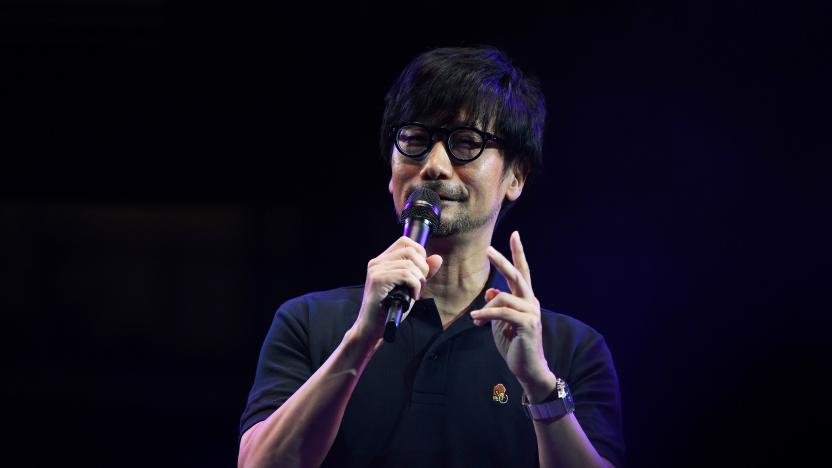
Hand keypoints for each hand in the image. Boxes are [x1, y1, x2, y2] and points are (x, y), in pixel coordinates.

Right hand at [351, 236, 442, 347]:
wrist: (373, 327)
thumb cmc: (390, 308)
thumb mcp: (410, 287)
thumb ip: (422, 272)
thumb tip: (437, 258)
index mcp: (382, 260)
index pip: (405, 241)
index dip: (419, 252)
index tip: (421, 270)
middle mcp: (377, 262)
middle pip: (410, 250)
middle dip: (422, 267)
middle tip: (420, 284)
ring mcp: (376, 270)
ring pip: (409, 264)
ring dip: (419, 280)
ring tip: (415, 292)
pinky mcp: (378, 280)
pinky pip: (406, 275)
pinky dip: (415, 286)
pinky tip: (412, 296)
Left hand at [470, 231, 556, 399]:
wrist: (528, 368)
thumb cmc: (515, 344)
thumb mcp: (502, 322)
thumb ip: (498, 305)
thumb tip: (490, 292)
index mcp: (525, 299)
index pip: (522, 272)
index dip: (518, 253)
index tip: (515, 235)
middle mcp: (531, 302)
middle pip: (516, 275)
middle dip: (502, 261)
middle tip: (488, 249)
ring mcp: (531, 313)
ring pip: (504, 297)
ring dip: (486, 308)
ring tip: (476, 319)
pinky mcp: (527, 324)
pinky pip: (502, 313)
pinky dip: (487, 315)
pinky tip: (476, 319)